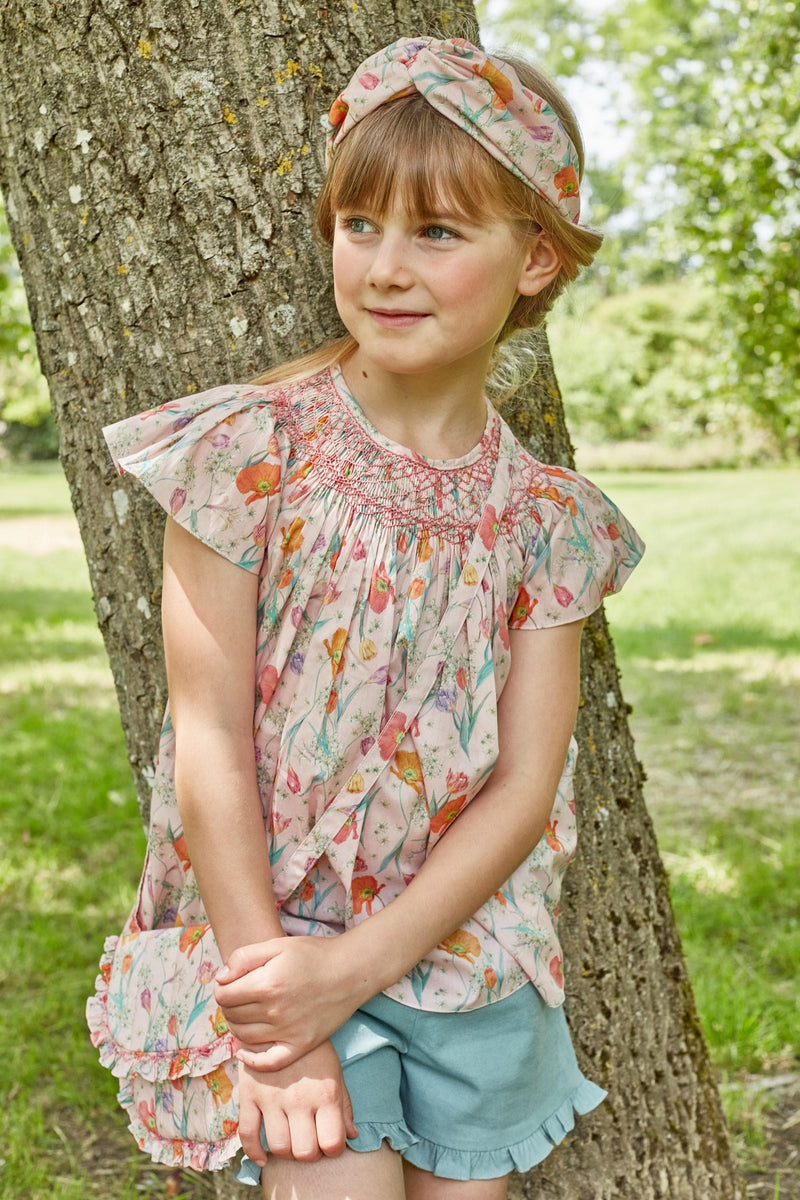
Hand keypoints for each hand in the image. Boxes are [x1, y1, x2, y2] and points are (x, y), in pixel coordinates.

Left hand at [215, 934, 370, 1070]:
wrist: (350, 971)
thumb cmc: (313, 954)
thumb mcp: (276, 945)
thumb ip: (243, 958)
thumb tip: (221, 979)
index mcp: (265, 984)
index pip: (224, 995)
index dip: (221, 988)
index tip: (228, 983)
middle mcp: (274, 1011)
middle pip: (232, 1016)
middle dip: (228, 1005)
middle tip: (238, 996)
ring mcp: (288, 1031)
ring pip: (244, 1037)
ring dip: (237, 1025)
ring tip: (245, 1013)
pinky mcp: (301, 1045)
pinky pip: (268, 1063)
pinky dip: (251, 1061)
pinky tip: (244, 1052)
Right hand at [236, 1040, 357, 1164]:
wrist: (279, 1020)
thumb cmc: (312, 1049)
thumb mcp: (334, 1071)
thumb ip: (344, 1105)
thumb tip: (352, 1135)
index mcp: (325, 1093)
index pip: (332, 1143)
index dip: (333, 1151)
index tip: (329, 1143)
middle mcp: (299, 1099)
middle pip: (304, 1151)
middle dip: (310, 1154)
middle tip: (309, 1141)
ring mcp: (271, 1098)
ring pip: (278, 1146)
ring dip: (286, 1153)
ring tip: (291, 1140)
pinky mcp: (249, 1095)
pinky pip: (247, 1134)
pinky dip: (254, 1153)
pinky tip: (263, 1157)